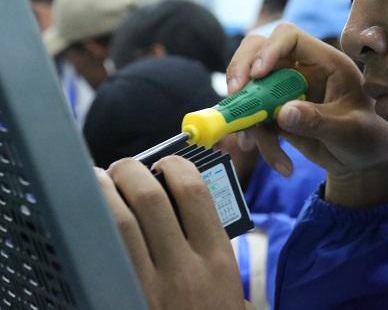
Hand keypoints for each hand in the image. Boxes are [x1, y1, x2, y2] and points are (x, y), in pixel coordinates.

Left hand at [96, 157, 245, 309]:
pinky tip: (87, 217)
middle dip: (130, 171)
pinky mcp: (122, 301)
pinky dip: (92, 227)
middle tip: (122, 167)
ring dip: (103, 192)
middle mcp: (185, 270)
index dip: (176, 165)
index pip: (195, 192)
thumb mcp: (231, 286)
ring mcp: (150, 288)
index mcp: (218, 260)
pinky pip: (103, 255)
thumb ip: (215, 249)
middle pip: (150, 198)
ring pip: (120, 223)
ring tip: (97, 180)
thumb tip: (190, 208)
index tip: (165, 161)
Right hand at [226, 23, 387, 207]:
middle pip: (257, 51)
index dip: (269, 49)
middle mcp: (301, 70)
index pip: (289, 37)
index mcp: (326, 62)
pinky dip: (258, 141)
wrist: (362, 162)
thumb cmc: (366, 138)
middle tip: (234, 95)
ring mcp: (284, 90)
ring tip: (255, 147)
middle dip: (241, 70)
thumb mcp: (349, 131)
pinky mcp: (274, 112)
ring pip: (248, 89)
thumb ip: (319, 121)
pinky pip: (253, 119)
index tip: (258, 74)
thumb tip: (283, 112)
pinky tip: (283, 165)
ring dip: (246, 118)